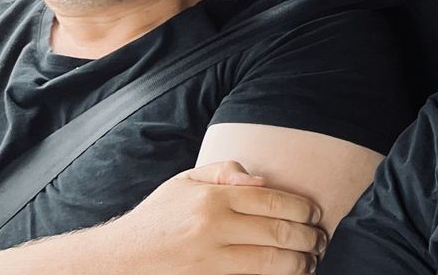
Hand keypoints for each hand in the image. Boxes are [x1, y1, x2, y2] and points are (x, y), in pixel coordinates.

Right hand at [90, 161, 325, 273]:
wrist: (116, 261)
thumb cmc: (156, 218)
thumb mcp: (184, 183)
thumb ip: (223, 173)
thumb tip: (262, 180)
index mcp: (212, 198)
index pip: (274, 200)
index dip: (304, 210)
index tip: (316, 215)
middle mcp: (212, 227)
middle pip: (279, 232)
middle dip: (309, 238)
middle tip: (321, 242)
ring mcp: (208, 259)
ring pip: (270, 262)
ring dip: (299, 264)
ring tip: (310, 263)